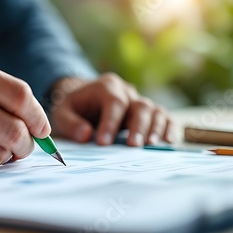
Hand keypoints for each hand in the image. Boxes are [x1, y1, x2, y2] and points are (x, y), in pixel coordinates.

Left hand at [48, 73, 174, 145]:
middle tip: (134, 146)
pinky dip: (169, 128)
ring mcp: (139, 101)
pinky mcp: (148, 113)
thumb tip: (85, 135)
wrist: (83, 98)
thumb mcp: (62, 112)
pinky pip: (165, 117)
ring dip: (155, 128)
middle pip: (140, 105)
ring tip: (151, 145)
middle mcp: (127, 91)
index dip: (110, 123)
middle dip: (138, 126)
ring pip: (155, 111)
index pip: (114, 103)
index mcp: (106, 86)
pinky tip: (169, 141)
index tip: (103, 143)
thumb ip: (70, 123)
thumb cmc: (73, 107)